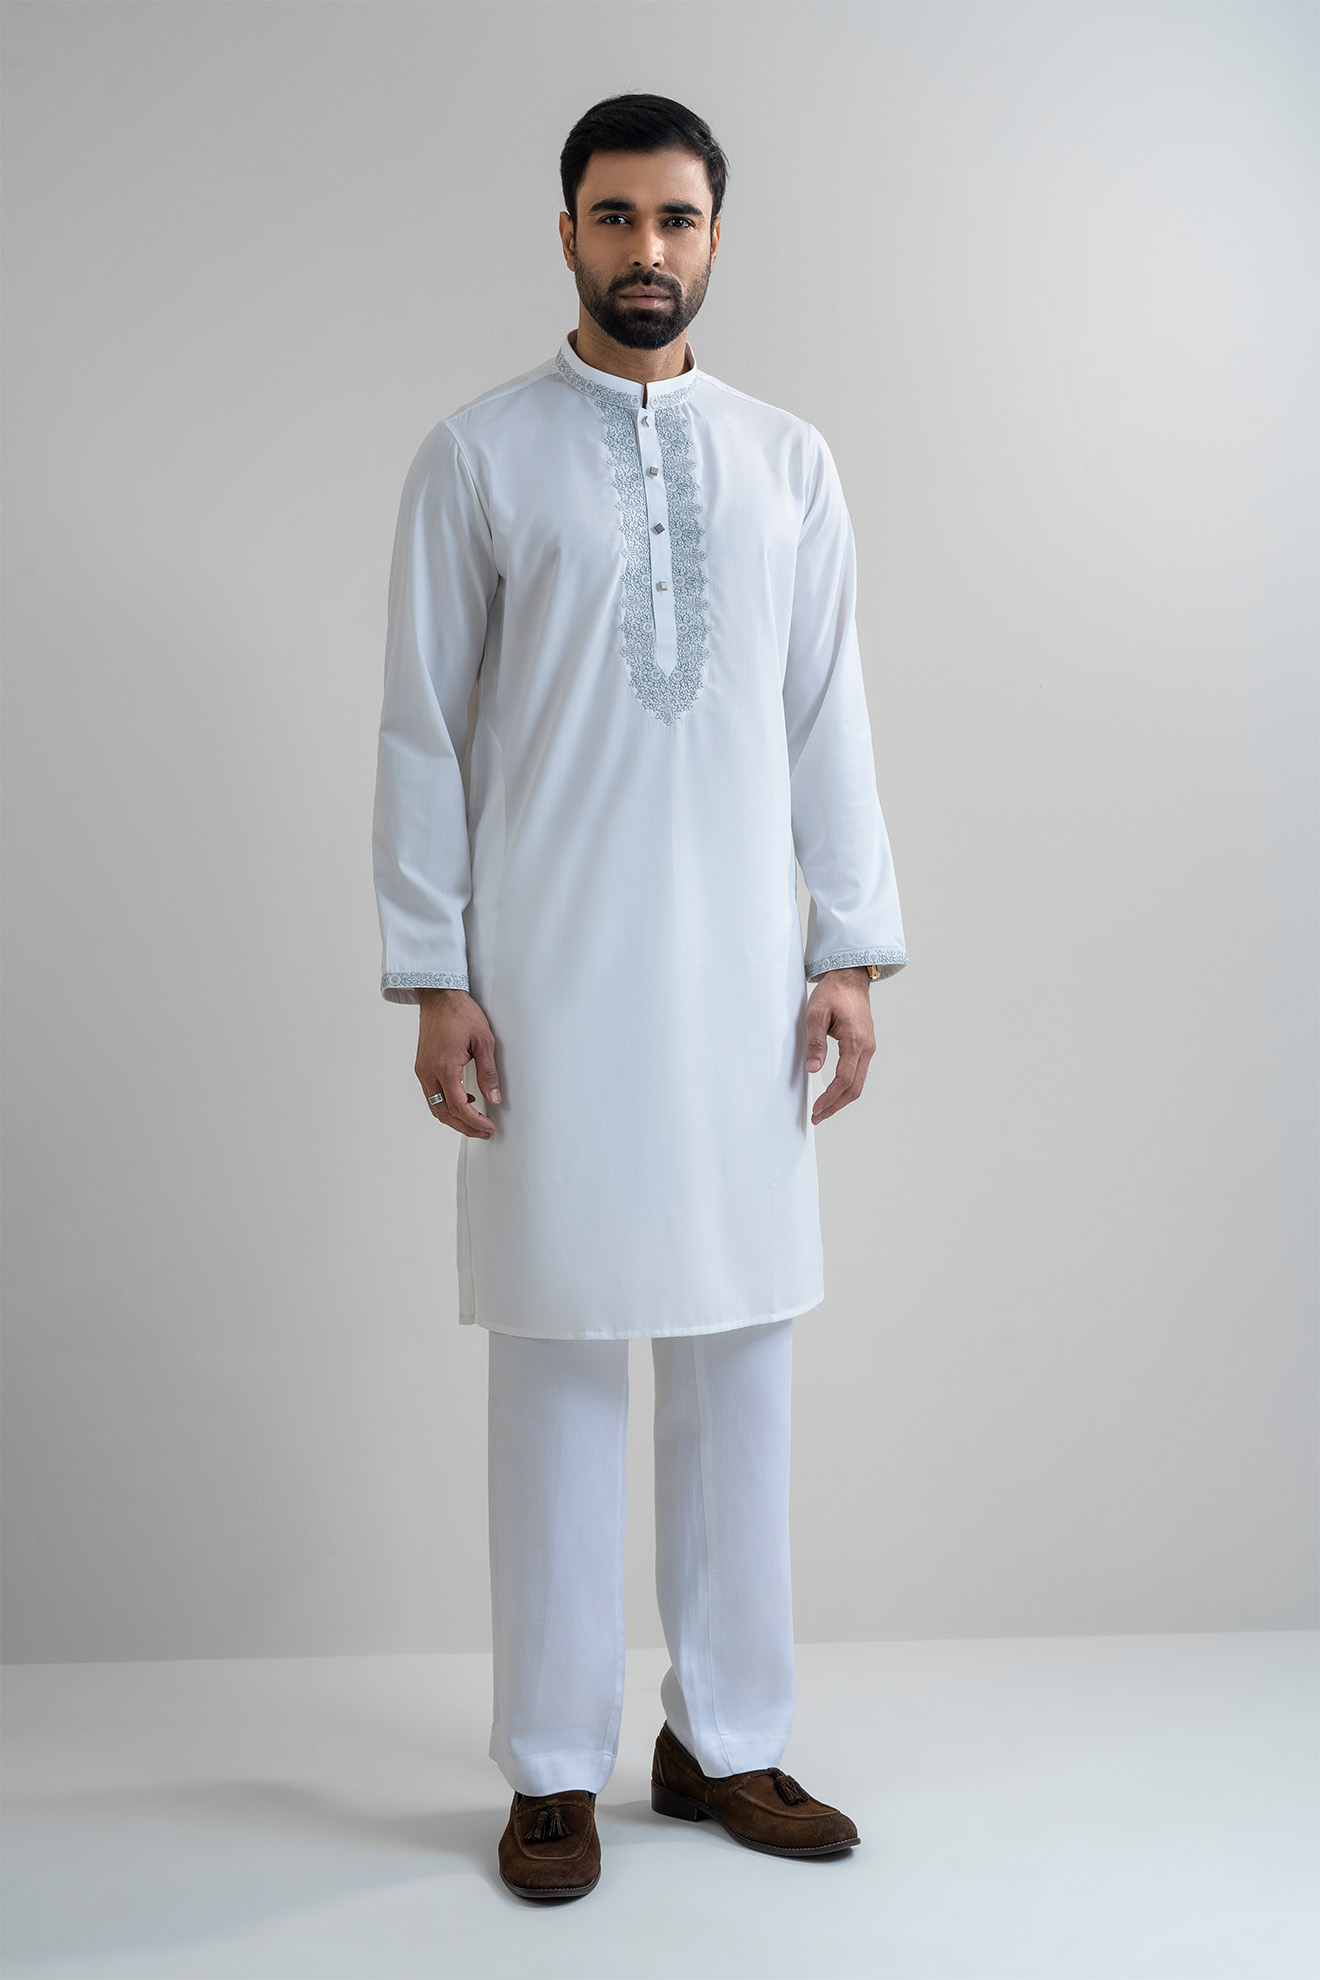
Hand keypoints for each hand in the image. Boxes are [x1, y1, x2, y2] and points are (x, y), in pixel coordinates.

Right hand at [415, 988, 500, 1139]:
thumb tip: (494, 1098)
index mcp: (444, 1067)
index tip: (488, 1127)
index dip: (475, 1122)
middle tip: (483, 1132)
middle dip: (464, 1126)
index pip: (458, 1106)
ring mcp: (422, 1069)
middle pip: (444, 1113)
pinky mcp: (421, 1066)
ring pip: (435, 1106)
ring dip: (454, 1117)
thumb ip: (489, 1073)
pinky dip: (446, 1104)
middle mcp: (428, 1071)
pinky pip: (431, 1094)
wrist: (439, 995)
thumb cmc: (460, 1013)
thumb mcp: (484, 1041)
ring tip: (475, 1120)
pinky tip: (463, 1099)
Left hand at [805, 968, 875, 1124]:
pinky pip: (858, 1073)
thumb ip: (815, 1042)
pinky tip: (833, 1093)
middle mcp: (867, 1047)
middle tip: (818, 1116)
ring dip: (841, 1099)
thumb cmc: (834, 993)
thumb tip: (813, 1068)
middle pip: (855, 1088)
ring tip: (823, 1109)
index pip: (844, 1079)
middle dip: (836, 1105)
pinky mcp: (865, 1046)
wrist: (850, 977)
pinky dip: (846, 1087)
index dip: (830, 1098)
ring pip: (858, 1083)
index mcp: (856, 1041)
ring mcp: (869, 1047)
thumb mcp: (816, 1014)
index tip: (816, 1109)